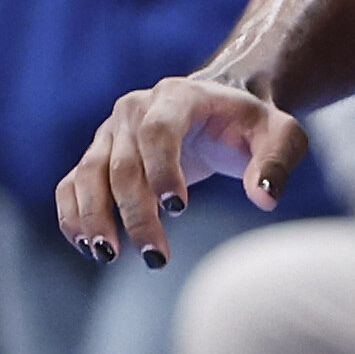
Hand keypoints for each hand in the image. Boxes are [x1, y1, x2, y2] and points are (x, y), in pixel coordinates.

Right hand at [58, 73, 311, 269]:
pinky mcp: (99, 156)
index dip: (162, 169)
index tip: (178, 210)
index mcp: (178, 96)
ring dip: (93, 217)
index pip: (157, 132)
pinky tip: (85, 246)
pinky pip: (74, 184)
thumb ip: (277, 162)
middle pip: (123, 164)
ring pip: (88, 175)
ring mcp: (111, 133)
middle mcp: (134, 110)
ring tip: (108, 256)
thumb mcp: (282, 135)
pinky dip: (73, 214)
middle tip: (155, 256)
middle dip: (136, 213)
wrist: (221, 107)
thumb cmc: (253, 125)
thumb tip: (264, 199)